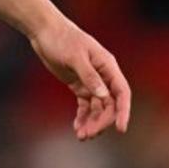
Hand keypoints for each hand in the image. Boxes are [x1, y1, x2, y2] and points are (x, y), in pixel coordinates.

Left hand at [29, 18, 130, 139]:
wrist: (45, 31)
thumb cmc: (61, 39)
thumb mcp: (75, 57)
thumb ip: (89, 76)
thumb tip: (103, 95)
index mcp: (107, 66)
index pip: (121, 92)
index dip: (123, 111)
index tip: (121, 129)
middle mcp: (103, 75)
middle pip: (109, 104)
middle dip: (101, 121)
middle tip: (87, 134)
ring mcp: (91, 81)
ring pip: (97, 108)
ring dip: (91, 122)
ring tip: (81, 135)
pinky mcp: (79, 85)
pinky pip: (85, 106)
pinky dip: (82, 117)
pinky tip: (76, 127)